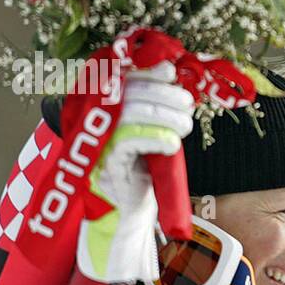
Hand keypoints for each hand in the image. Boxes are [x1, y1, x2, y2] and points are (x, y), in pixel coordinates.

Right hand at [76, 63, 194, 283]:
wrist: (129, 213)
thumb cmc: (141, 172)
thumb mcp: (149, 134)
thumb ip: (155, 110)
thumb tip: (174, 82)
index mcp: (106, 111)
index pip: (121, 80)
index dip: (146, 72)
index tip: (169, 71)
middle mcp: (98, 123)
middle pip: (130, 93)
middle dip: (165, 94)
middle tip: (187, 105)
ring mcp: (101, 142)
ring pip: (133, 114)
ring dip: (166, 115)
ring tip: (184, 126)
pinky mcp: (109, 164)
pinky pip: (131, 140)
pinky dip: (156, 138)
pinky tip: (171, 144)